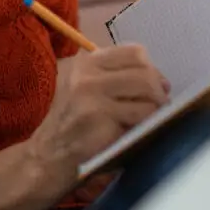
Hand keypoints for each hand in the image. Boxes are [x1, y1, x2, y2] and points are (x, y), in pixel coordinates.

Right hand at [28, 44, 169, 190]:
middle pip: (145, 73)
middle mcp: (87, 75)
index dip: (150, 69)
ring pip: (148, 93)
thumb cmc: (72, 125)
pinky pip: (142, 116)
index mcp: (85, 63)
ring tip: (148, 121)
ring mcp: (93, 96)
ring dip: (155, 109)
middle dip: (158, 91)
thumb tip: (162, 82)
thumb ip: (116, 78)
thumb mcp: (85, 90)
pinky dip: (148, 125)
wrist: (47, 157)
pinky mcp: (102, 119)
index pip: (134, 52)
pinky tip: (136, 133)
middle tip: (159, 107)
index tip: (154, 86)